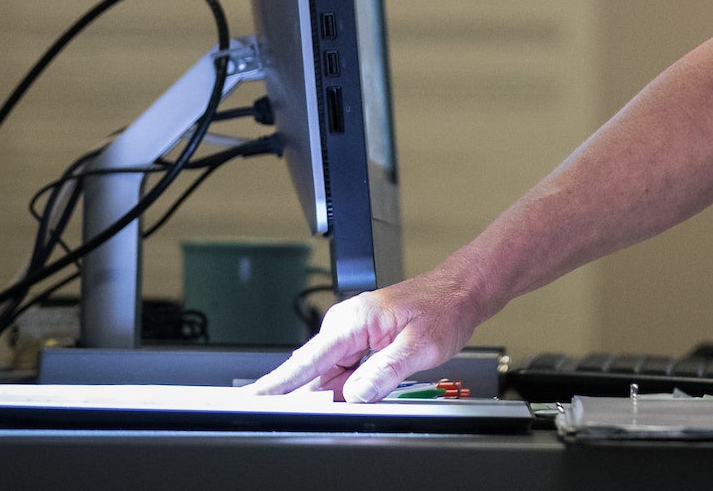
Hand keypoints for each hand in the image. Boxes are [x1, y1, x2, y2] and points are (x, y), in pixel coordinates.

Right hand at [244, 266, 487, 401]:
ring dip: (327, 397)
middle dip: (303, 398)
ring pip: (327, 377)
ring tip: (333, 411)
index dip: (277, 384)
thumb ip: (385, 371)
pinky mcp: (360, 344)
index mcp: (353, 321)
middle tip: (298, 420)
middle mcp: (346, 326)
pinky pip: (341, 373)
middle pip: (312, 374)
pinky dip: (342, 390)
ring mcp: (351, 335)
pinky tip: (349, 402)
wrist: (460, 292)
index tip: (253, 400)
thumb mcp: (419, 345)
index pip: (306, 360)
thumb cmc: (443, 308)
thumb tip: (354, 394)